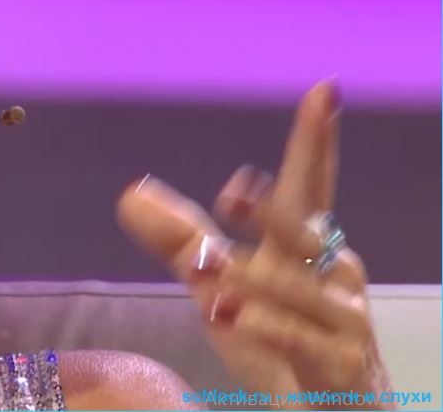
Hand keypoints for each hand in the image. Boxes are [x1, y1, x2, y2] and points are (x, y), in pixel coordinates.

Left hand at [116, 79, 393, 409]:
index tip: (322, 90)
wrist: (328, 409)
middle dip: (271, 212)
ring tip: (209, 281)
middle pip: (304, 230)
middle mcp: (331, 274)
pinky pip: (302, 340)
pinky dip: (267, 327)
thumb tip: (130, 193)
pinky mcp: (340, 365)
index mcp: (305, 246)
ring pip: (298, 289)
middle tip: (232, 193)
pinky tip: (227, 315)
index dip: (314, 139)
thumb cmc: (281, 339)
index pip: (308, 185)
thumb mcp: (222, 286)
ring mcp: (341, 320)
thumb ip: (180, 241)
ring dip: (253, 282)